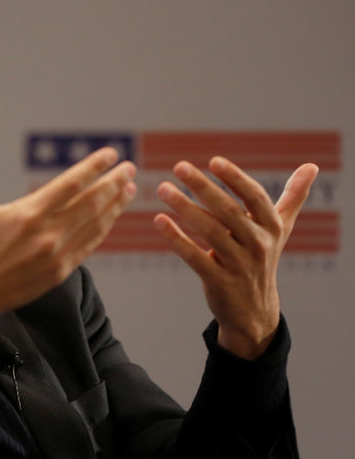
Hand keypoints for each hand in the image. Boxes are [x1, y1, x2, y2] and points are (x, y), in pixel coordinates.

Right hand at [0, 141, 136, 356]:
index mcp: (27, 215)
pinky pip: (88, 247)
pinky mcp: (57, 273)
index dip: (93, 168)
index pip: (70, 185)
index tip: (110, 154)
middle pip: (91, 203)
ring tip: (129, 188)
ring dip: (114, 205)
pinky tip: (111, 218)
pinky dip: (103, 230)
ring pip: (94, 225)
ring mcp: (55, 256)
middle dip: (113, 183)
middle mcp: (47, 235)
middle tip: (129, 167)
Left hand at [154, 157, 317, 358]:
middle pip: (228, 211)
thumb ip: (293, 197)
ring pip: (210, 231)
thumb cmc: (262, 258)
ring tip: (163, 188)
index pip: (255, 197)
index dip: (235, 178)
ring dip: (185, 208)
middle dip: (203, 187)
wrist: (253, 310)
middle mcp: (258, 244)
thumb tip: (312, 166)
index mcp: (272, 227)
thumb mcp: (280, 229)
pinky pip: (194, 257)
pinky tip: (159, 220)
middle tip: (179, 166)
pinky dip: (176, 238)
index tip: (214, 160)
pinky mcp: (219, 281)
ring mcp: (239, 264)